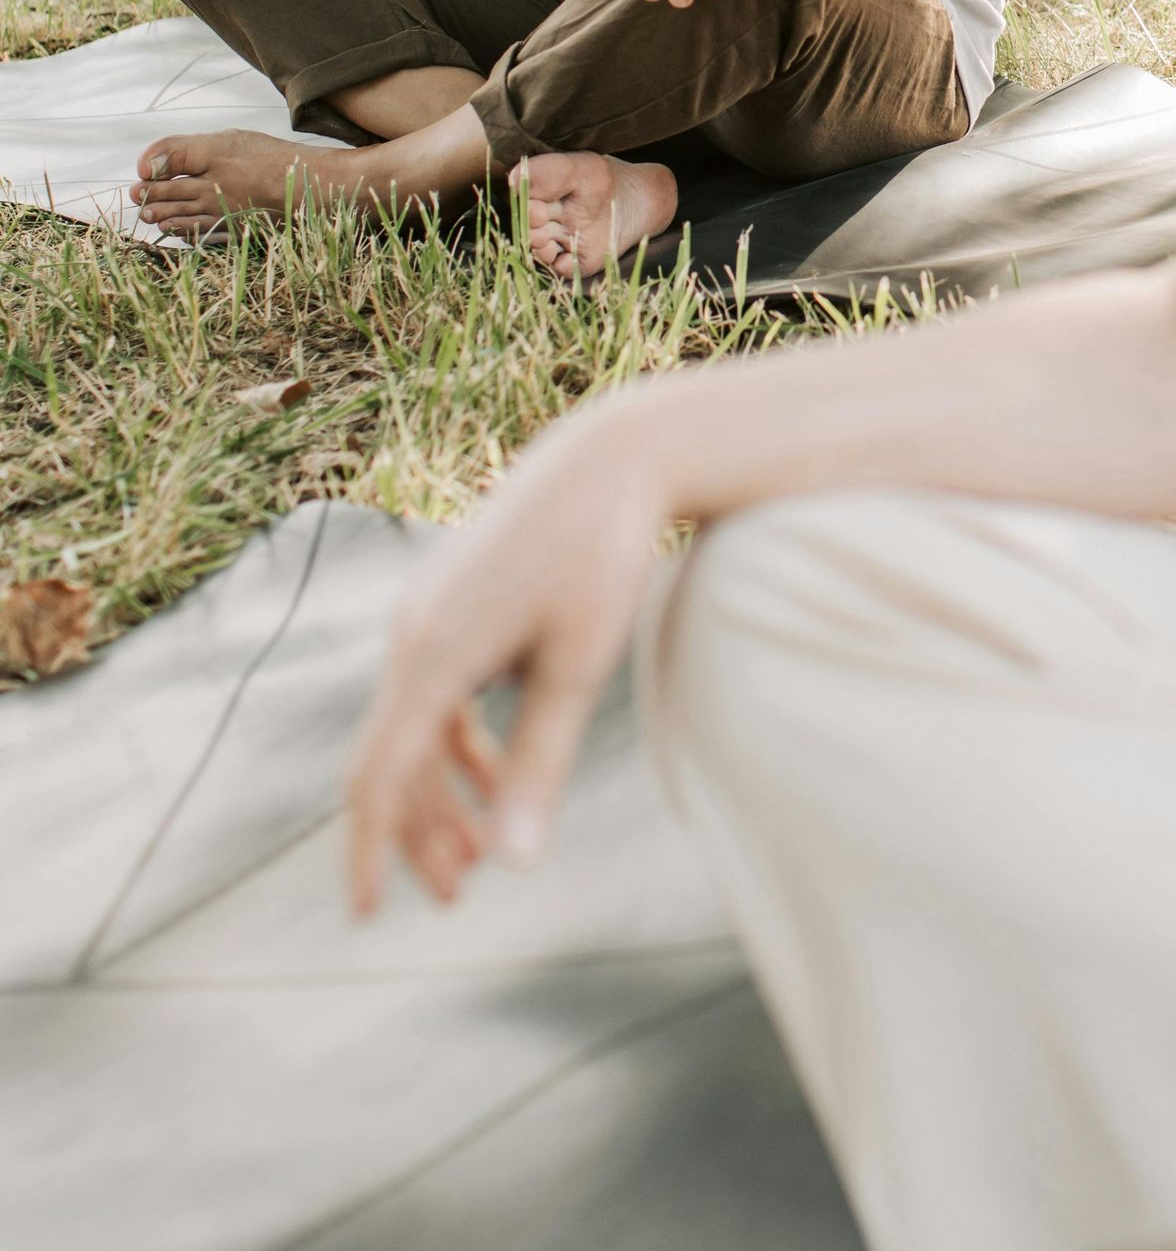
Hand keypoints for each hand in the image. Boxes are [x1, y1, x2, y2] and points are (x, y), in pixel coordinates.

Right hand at [346, 394, 665, 914]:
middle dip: (418, 833)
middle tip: (458, 897)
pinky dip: (457, 743)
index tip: (368, 914)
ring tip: (476, 857)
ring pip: (414, 728)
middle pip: (393, 758)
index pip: (380, 775)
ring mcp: (429, 614)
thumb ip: (538, 764)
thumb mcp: (577, 666)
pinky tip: (492, 779)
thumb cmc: (599, 559)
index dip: (371, 849)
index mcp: (433, 653)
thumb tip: (513, 865)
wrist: (607, 462)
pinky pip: (437, 692)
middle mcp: (414, 633)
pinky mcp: (453, 603)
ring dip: (439, 794)